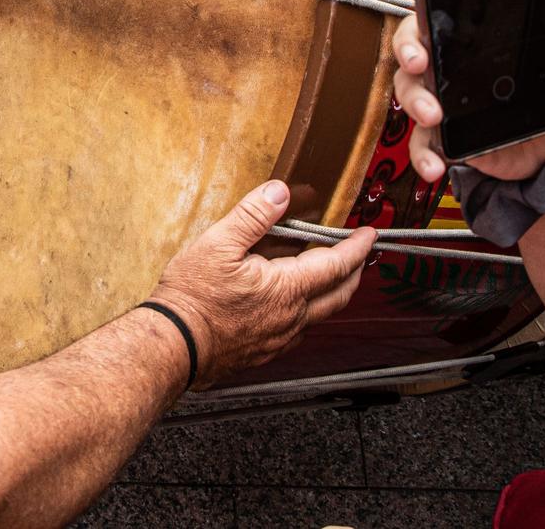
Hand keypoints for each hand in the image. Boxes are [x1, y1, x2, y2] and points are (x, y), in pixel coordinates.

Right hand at [145, 180, 376, 388]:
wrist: (175, 345)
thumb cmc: (193, 297)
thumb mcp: (218, 243)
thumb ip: (253, 215)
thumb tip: (280, 192)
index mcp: (287, 288)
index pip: (336, 265)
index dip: (356, 248)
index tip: (369, 235)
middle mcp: (292, 317)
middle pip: (339, 295)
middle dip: (355, 273)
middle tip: (360, 257)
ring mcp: (280, 338)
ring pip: (321, 315)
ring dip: (334, 293)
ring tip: (330, 277)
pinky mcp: (265, 352)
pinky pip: (300, 330)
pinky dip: (309, 312)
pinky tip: (294, 304)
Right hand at [391, 0, 544, 183]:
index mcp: (474, 44)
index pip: (433, 22)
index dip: (417, 26)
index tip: (421, 38)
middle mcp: (453, 71)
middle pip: (412, 54)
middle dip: (408, 57)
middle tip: (420, 65)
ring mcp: (446, 104)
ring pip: (410, 94)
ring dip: (415, 103)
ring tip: (434, 117)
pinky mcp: (448, 139)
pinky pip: (423, 144)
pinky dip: (423, 155)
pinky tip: (436, 165)